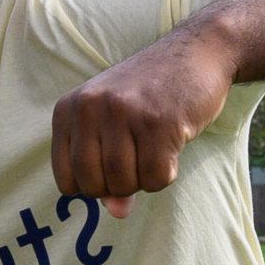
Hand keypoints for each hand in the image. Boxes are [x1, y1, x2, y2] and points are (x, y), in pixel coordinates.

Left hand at [51, 21, 237, 218]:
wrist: (197, 52)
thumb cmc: (151, 94)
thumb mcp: (116, 125)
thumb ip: (107, 170)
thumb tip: (117, 213)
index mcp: (68, 109)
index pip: (67, 181)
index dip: (94, 187)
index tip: (114, 168)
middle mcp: (89, 108)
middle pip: (93, 186)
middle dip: (120, 187)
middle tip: (139, 159)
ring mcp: (123, 113)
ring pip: (124, 184)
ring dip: (145, 179)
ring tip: (155, 149)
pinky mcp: (159, 122)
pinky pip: (156, 178)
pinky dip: (167, 174)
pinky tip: (173, 146)